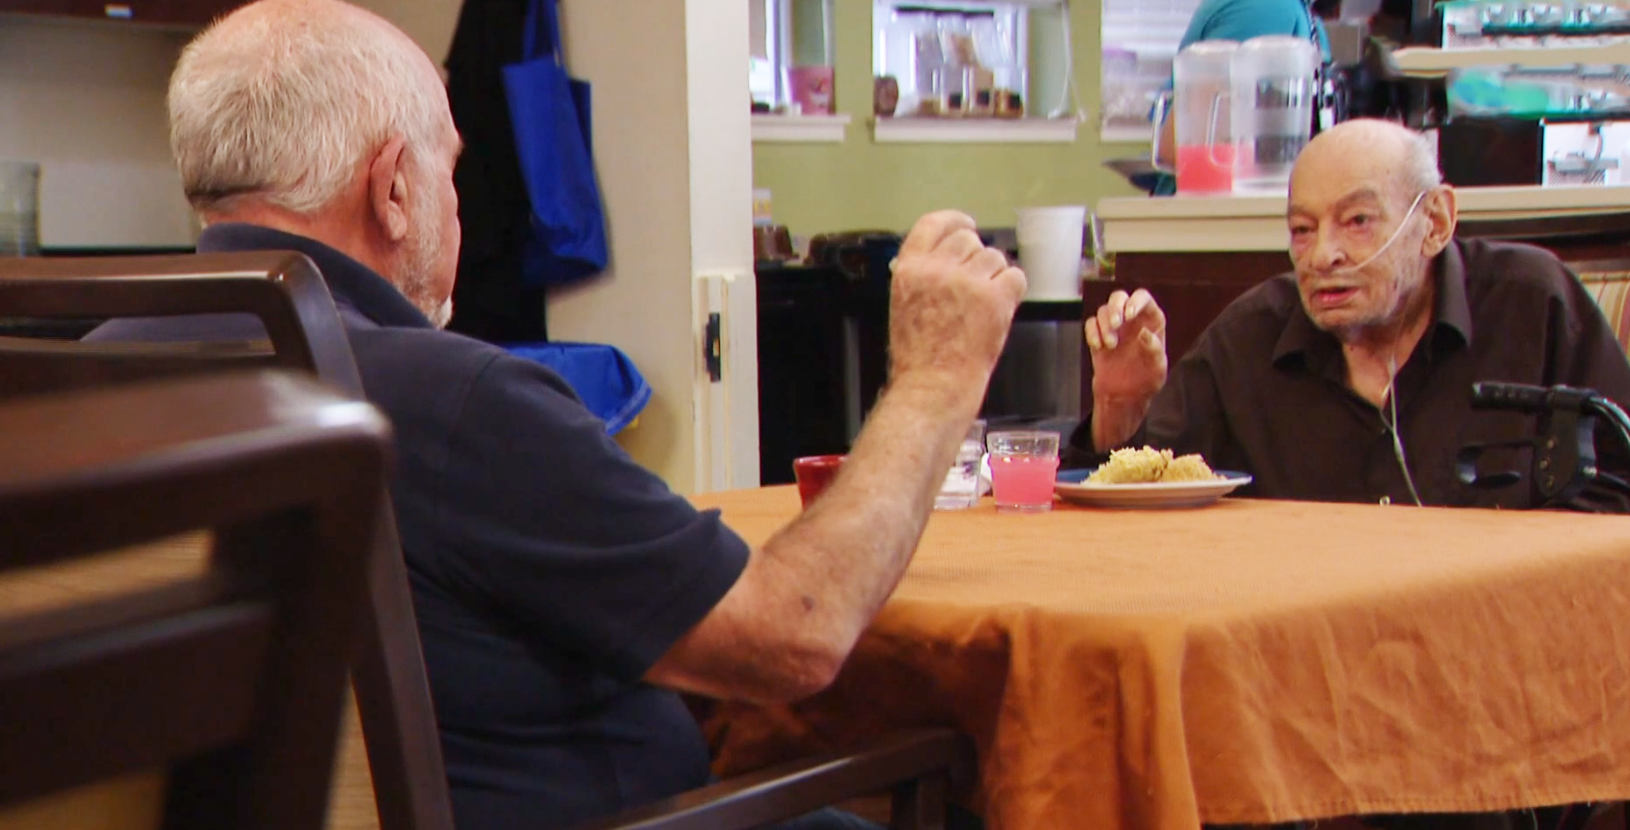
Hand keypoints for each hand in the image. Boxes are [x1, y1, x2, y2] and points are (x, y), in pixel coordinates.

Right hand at [887, 211, 1026, 391]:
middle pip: (970, 240)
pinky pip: (1016, 277)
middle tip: (975, 286)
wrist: (933, 387)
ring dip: (995, 277)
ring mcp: (967, 282)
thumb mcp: (903, 305)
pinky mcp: (995, 298)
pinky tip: (1000, 309)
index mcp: (909, 269)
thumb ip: (923, 276)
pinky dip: (1013, 291)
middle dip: (976, 259)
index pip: (933, 224)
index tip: (966, 224)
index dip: (954, 221)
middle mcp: (937, 269)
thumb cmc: (919, 358)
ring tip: (983, 306)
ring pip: (995, 258)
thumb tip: (949, 258)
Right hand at [1085, 289, 1166, 406]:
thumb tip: (1144, 332)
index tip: (1129, 315)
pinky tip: (1098, 346)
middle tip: (1115, 325)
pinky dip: (1092, 332)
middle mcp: (1131, 319)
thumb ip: (1154, 350)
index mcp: (1151, 321)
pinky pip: (1091, 324)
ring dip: (1104, 325)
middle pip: (1119, 297)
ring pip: (1103, 310)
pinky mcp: (1098, 336)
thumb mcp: (1157, 369)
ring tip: (1110, 345)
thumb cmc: (1146, 381)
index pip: (1143, 298)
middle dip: (1115, 307)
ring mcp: (1114, 327)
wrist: (1125, 396)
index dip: (1135, 301)